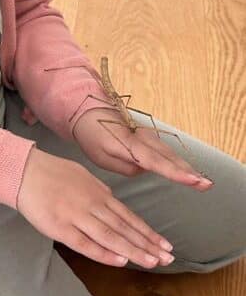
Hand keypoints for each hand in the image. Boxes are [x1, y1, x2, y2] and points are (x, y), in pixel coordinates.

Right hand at [17, 147, 174, 267]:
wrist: (24, 170)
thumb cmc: (51, 172)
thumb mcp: (81, 175)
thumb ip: (98, 191)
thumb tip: (113, 203)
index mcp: (98, 192)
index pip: (128, 216)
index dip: (148, 232)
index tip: (165, 244)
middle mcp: (92, 204)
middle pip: (124, 228)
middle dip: (148, 244)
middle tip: (167, 257)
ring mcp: (77, 216)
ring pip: (111, 236)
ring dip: (133, 250)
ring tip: (152, 262)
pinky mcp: (61, 228)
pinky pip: (86, 244)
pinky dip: (104, 253)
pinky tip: (120, 261)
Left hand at [72, 107, 212, 190]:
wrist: (88, 110)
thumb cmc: (92, 135)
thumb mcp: (101, 157)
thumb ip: (125, 167)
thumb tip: (144, 170)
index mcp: (128, 145)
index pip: (155, 162)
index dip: (174, 172)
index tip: (192, 180)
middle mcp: (142, 138)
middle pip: (168, 157)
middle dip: (188, 171)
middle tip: (206, 185)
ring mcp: (146, 135)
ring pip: (169, 152)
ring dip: (186, 166)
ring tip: (202, 181)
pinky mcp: (147, 135)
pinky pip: (165, 149)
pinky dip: (177, 160)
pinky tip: (187, 170)